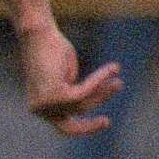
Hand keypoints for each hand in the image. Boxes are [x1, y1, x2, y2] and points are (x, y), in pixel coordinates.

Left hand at [20, 21, 118, 136]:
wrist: (38, 32)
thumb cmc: (51, 48)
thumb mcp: (65, 74)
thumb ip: (72, 90)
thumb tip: (83, 100)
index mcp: (39, 104)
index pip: (63, 123)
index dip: (83, 126)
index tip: (101, 119)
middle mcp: (39, 108)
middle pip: (71, 123)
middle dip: (90, 126)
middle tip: (107, 122)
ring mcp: (45, 104)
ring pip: (82, 104)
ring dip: (102, 93)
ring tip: (119, 81)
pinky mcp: (56, 95)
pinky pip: (84, 91)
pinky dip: (99, 80)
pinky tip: (113, 69)